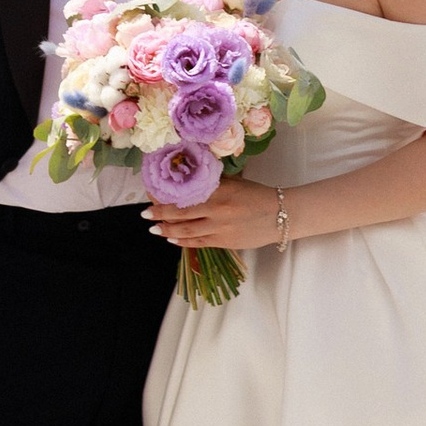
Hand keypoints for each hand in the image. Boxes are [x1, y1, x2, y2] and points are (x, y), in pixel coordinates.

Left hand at [146, 181, 289, 253]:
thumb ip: (213, 183)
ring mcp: (220, 228)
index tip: (152, 194)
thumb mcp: (235, 183)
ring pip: (185, 230)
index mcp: (219, 190)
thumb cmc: (257, 195)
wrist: (281, 215)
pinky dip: (182, 241)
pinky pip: (198, 242)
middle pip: (180, 213)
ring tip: (154, 228)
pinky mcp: (224, 242)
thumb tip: (189, 183)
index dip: (166, 195)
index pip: (185, 193)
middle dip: (159, 214)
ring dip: (166, 230)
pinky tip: (172, 239)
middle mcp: (217, 209)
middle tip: (145, 214)